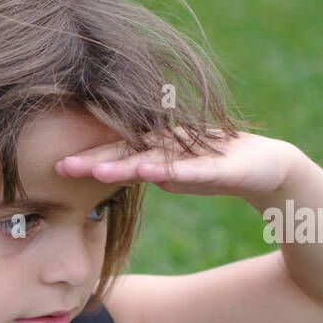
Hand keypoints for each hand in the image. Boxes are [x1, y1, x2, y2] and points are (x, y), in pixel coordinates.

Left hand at [55, 129, 300, 204]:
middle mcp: (171, 146)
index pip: (116, 154)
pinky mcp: (216, 164)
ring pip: (152, 158)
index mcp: (157, 148)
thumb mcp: (173, 177)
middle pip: (126, 152)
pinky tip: (147, 171)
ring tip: (95, 172)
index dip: (86, 159)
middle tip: (60, 166)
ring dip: (123, 165)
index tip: (54, 166)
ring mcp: (193, 153)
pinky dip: (167, 169)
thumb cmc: (215, 169)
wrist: (268, 168)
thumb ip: (145, 174)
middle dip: (93, 160)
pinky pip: (188, 168)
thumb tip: (116, 177)